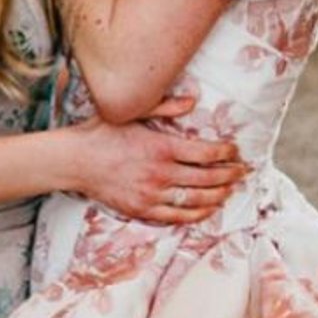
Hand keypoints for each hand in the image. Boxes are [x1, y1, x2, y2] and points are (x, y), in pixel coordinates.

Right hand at [66, 93, 248, 225]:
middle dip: (229, 175)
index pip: (205, 153)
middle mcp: (160, 173)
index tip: (236, 151)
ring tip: (230, 191)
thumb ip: (166, 106)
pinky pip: (177, 217)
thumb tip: (193, 101)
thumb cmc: (103, 133)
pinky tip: (207, 209)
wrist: (75, 161)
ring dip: (218, 196)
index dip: (226, 153)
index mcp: (161, 146)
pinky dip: (196, 214)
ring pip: (196, 200)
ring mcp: (152, 195)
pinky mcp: (142, 210)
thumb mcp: (134, 112)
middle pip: (207, 178)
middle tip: (242, 172)